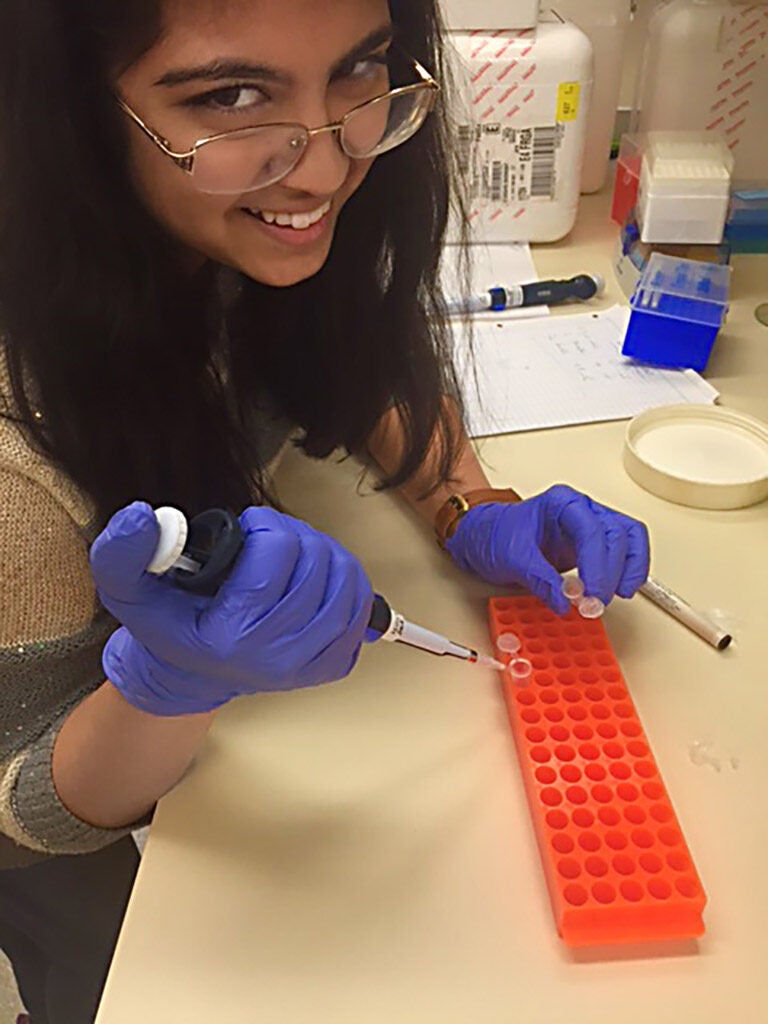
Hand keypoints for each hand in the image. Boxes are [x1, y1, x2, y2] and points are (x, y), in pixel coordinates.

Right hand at [90, 502, 373, 715]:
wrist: (191, 673)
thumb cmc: (170, 625)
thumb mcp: (129, 589)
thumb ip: (122, 553)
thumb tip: (142, 517)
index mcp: (230, 638)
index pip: (276, 554)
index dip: (265, 525)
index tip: (248, 528)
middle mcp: (275, 657)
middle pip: (316, 562)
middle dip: (293, 536)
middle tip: (269, 541)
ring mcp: (309, 664)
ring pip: (344, 579)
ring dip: (322, 554)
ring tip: (292, 557)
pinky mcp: (333, 665)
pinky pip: (360, 607)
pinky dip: (345, 581)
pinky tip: (316, 579)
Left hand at [445, 484, 649, 614]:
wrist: (483, 536)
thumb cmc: (495, 534)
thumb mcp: (511, 557)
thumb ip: (539, 579)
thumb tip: (564, 601)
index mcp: (562, 503)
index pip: (593, 530)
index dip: (597, 565)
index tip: (591, 593)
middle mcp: (581, 510)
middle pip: (617, 534)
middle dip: (612, 572)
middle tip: (596, 602)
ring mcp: (590, 527)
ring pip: (629, 540)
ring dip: (628, 571)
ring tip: (614, 596)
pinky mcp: (592, 546)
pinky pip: (624, 553)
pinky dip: (629, 571)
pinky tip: (622, 589)